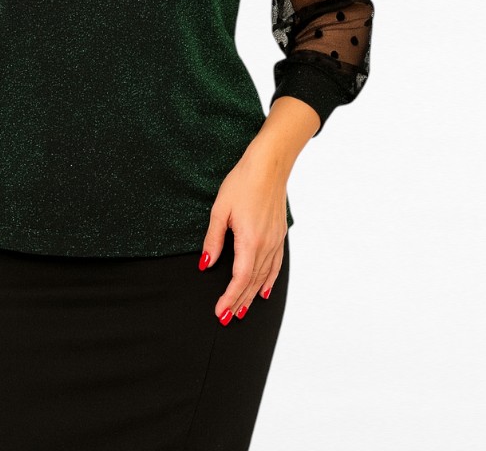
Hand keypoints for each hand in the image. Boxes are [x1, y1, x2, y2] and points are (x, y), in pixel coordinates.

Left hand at [200, 140, 288, 324]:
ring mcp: (275, 241)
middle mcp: (266, 245)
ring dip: (252, 296)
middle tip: (226, 319)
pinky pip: (275, 265)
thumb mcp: (220, 210)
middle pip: (252, 283)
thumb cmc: (243, 183)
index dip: (229, 298)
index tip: (220, 312)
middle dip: (238, 302)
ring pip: (264, 277)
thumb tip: (206, 264)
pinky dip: (269, 281)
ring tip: (241, 311)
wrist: (269, 166)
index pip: (239, 279)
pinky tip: (263, 290)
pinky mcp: (279, 235)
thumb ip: (213, 240)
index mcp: (250, 241)